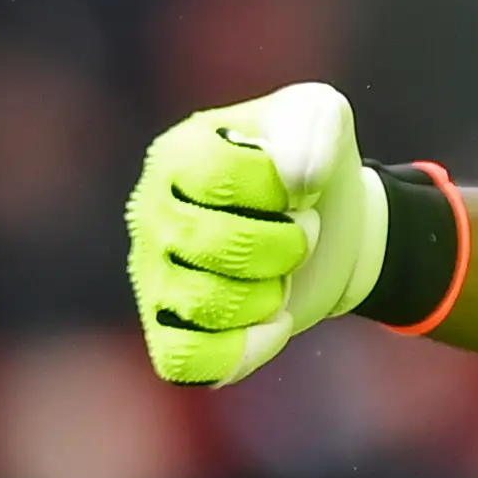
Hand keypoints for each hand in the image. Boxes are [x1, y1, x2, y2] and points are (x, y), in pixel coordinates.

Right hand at [124, 82, 388, 385]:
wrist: (326, 221)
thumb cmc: (311, 162)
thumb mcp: (322, 116)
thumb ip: (310, 125)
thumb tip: (296, 176)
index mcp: (178, 154)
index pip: (219, 176)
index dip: (280, 188)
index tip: (304, 187)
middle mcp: (151, 214)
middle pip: (213, 244)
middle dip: (285, 244)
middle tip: (306, 233)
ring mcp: (153, 276)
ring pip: (203, 306)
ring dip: (270, 295)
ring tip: (285, 275)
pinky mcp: (167, 328)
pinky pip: (185, 360)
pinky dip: (240, 351)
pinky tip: (274, 326)